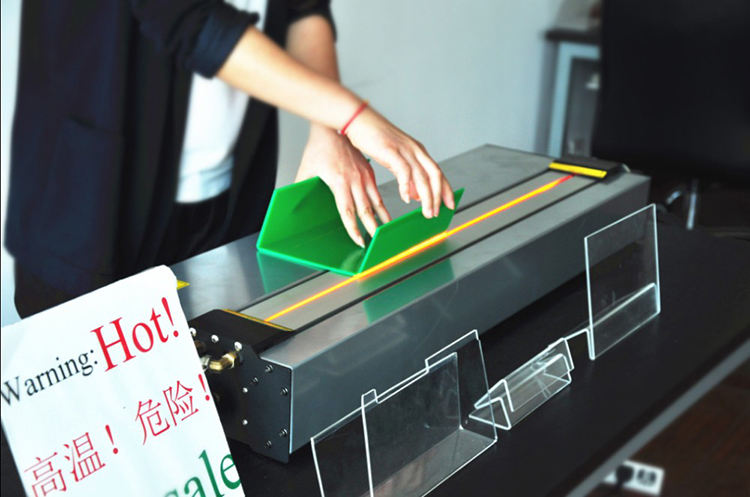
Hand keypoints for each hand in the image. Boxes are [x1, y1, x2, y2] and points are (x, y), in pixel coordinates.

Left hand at [296, 125, 390, 246]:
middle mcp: (354, 180)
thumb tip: (293, 202)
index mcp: (339, 182)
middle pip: (365, 210)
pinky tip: (384, 212)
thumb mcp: (306, 168)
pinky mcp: (369, 172)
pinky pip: (377, 192)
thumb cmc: (319, 147)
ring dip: (381, 217)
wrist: (334, 128)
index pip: (347, 211)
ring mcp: (364, 176)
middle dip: (370, 228)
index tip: (358, 240)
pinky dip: (381, 204)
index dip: (354, 228)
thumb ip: (301, 186)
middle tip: (375, 242)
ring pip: (376, 202)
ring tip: (385, 231)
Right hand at [344, 106, 454, 218]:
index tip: (450, 203)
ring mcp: (405, 150)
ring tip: (426, 212)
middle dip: (438, 197)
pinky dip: (406, 187)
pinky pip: (405, 172)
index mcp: (417, 151)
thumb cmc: (373, 137)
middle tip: (436, 213)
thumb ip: (406, 175)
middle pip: (435, 176)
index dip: (445, 189)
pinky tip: (406, 198)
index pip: (437, 172)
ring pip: (422, 177)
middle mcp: (415, 150)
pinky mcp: (392, 151)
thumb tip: (415, 193)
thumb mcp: (394, 159)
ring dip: (427, 197)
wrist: (358, 119)